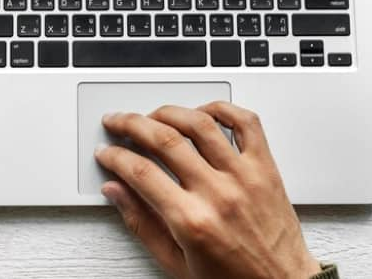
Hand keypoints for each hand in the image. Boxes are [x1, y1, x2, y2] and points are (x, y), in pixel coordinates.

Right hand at [96, 102, 320, 278]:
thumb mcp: (176, 263)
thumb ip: (141, 224)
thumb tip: (115, 191)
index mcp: (192, 221)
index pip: (141, 172)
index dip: (115, 157)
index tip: (106, 152)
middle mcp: (218, 193)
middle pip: (164, 139)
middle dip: (131, 124)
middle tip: (117, 123)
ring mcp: (244, 176)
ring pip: (200, 123)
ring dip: (169, 112)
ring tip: (153, 116)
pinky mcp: (265, 168)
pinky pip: (246, 123)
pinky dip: (222, 108)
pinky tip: (202, 112)